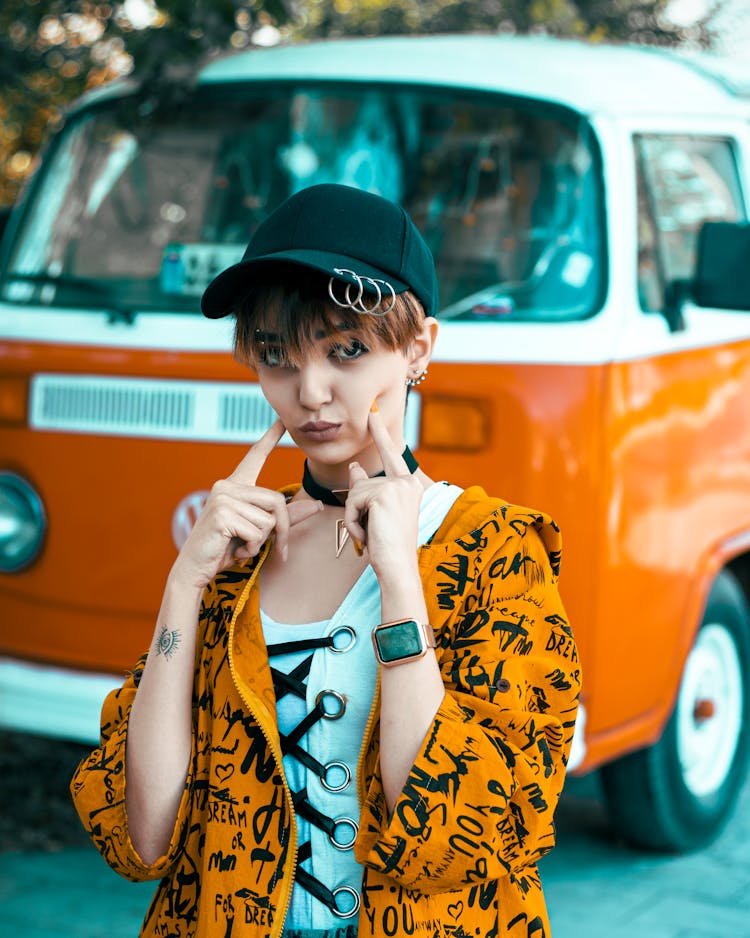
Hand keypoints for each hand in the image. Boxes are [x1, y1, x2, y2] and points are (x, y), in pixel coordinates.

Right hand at [172, 419, 321, 588]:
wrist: (195, 569)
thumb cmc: (225, 549)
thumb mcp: (259, 531)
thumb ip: (286, 517)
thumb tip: (317, 505)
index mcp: (235, 486)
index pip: (255, 455)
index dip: (270, 437)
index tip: (282, 420)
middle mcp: (227, 486)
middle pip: (277, 501)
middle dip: (281, 530)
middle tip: (271, 549)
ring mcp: (222, 498)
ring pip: (268, 520)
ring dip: (261, 542)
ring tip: (239, 545)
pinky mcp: (221, 514)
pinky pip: (257, 532)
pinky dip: (251, 548)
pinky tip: (233, 550)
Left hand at [343, 405, 423, 577]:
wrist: (397, 566)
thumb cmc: (387, 546)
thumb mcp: (375, 514)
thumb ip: (366, 489)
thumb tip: (354, 467)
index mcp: (409, 485)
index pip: (390, 454)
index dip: (379, 432)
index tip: (372, 411)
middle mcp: (406, 481)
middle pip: (361, 482)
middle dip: (356, 509)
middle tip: (372, 530)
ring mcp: (396, 485)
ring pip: (354, 492)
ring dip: (354, 518)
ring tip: (371, 535)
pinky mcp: (383, 493)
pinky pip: (351, 502)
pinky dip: (353, 522)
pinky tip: (368, 535)